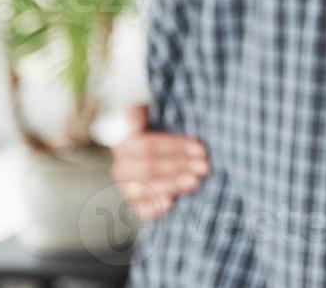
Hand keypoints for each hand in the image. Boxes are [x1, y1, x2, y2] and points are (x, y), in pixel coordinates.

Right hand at [110, 104, 210, 222]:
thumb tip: (133, 123)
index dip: (174, 147)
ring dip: (172, 185)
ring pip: (147, 188)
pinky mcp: (135, 205)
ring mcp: (127, 188)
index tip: (199, 147)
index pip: (148, 146)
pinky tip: (170, 203)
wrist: (155, 148)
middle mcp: (121, 166)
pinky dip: (153, 208)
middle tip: (203, 166)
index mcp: (124, 143)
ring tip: (195, 181)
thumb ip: (139, 115)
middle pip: (150, 169)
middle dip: (179, 167)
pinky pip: (139, 210)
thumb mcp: (150, 114)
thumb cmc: (157, 128)